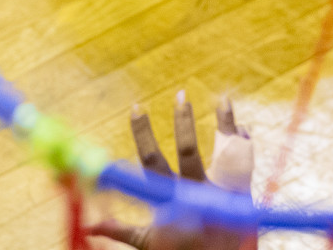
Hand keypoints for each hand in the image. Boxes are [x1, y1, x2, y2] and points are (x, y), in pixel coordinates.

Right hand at [88, 93, 255, 249]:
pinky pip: (243, 161)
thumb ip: (121, 230)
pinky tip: (236, 117)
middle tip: (181, 96)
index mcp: (171, 200)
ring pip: (222, 152)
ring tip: (221, 98)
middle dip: (184, 124)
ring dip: (221, 124)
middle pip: (190, 153)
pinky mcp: (241, 193)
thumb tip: (89, 226)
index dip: (143, 133)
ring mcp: (222, 192)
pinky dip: (240, 137)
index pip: (152, 161)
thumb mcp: (150, 241)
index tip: (136, 106)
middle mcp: (198, 193)